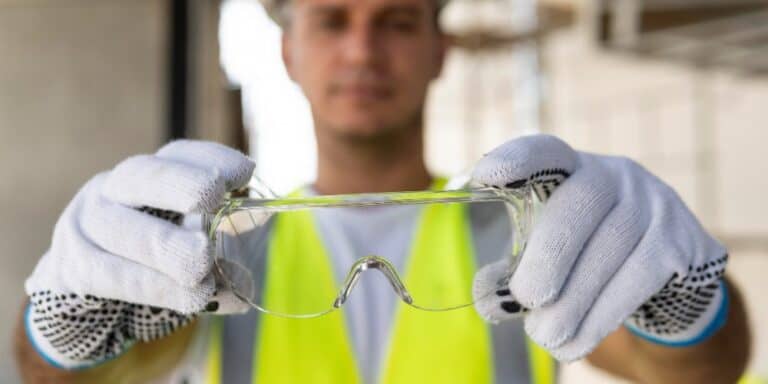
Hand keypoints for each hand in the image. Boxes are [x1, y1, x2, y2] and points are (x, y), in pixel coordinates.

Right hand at [24, 140, 254, 368]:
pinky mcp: (76, 268)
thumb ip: (221, 230)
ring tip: (202, 269)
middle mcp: (114, 191)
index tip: (244, 173)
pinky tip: (192, 299)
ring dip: (167, 248)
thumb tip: (261, 218)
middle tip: (212, 198)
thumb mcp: (188, 239)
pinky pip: (115, 275)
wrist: (87, 296)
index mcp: (149, 177)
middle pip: (140, 177)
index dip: (211, 159)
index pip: (177, 155)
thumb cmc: (151, 261)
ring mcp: (88, 226)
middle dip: (179, 184)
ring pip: (122, 228)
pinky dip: (158, 288)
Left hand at [471, 135, 727, 360]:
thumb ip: (519, 265)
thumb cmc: (588, 253)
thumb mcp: (553, 246)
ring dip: (573, 300)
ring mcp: (653, 204)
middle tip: (525, 298)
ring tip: (544, 335)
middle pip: (580, 202)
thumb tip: (488, 299)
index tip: (484, 176)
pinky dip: (600, 317)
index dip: (517, 160)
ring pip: (611, 247)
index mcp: (572, 168)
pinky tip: (574, 344)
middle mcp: (614, 176)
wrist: (667, 271)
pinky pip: (637, 278)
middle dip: (549, 254)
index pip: (545, 152)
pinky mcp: (680, 242)